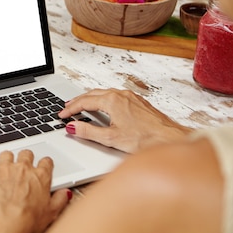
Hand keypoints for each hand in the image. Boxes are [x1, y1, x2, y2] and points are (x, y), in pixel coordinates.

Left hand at [0, 150, 70, 232]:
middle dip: (25, 158)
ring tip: (6, 168)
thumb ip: (60, 199)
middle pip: (26, 154)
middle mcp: (23, 168)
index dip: (45, 164)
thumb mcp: (51, 212)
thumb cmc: (27, 219)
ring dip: (7, 160)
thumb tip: (65, 194)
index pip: (46, 162)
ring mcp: (6, 168)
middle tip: (23, 166)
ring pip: (7, 154)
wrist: (5, 220)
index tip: (43, 166)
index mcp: (40, 176)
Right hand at [58, 88, 190, 152]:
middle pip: (92, 94)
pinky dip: (103, 100)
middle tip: (67, 108)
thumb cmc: (145, 139)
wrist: (170, 139)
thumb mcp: (111, 138)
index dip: (70, 109)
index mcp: (112, 101)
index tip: (62, 115)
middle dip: (78, 101)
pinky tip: (103, 107)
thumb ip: (88, 132)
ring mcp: (130, 97)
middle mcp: (121, 95)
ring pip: (104, 93)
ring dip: (90, 99)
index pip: (84, 102)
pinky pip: (115, 96)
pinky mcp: (138, 102)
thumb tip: (72, 127)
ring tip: (82, 106)